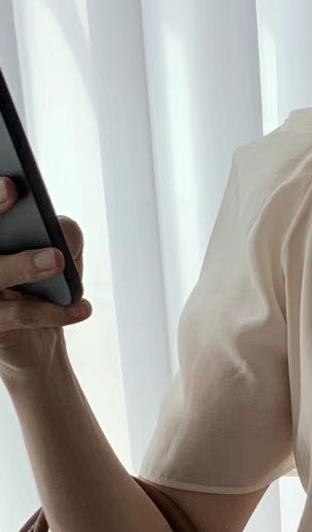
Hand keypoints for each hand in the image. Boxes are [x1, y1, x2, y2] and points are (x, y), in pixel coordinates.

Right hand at [0, 178, 90, 381]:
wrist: (36, 348)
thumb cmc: (44, 291)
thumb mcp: (61, 258)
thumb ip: (63, 237)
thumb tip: (62, 233)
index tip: (9, 182)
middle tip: (13, 192)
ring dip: (23, 264)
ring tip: (57, 259)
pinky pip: (20, 315)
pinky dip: (54, 312)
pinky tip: (83, 307)